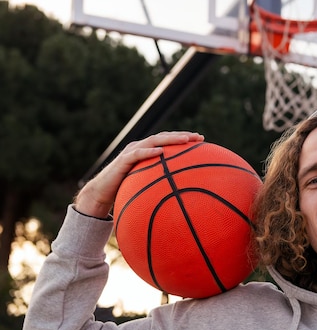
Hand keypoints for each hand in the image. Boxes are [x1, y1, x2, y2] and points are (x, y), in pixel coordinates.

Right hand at [75, 131, 203, 217]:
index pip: (168, 140)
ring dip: (170, 139)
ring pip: (153, 141)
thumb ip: (161, 182)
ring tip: (185, 140)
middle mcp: (140, 147)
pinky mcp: (122, 161)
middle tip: (198, 137)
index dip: (183, 138)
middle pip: (163, 137)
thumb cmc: (126, 190)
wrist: (101, 194)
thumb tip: (183, 193)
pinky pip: (137, 154)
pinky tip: (161, 152)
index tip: (201, 139)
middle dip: (182, 135)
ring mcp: (131, 152)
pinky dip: (149, 152)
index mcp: (147, 151)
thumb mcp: (147, 184)